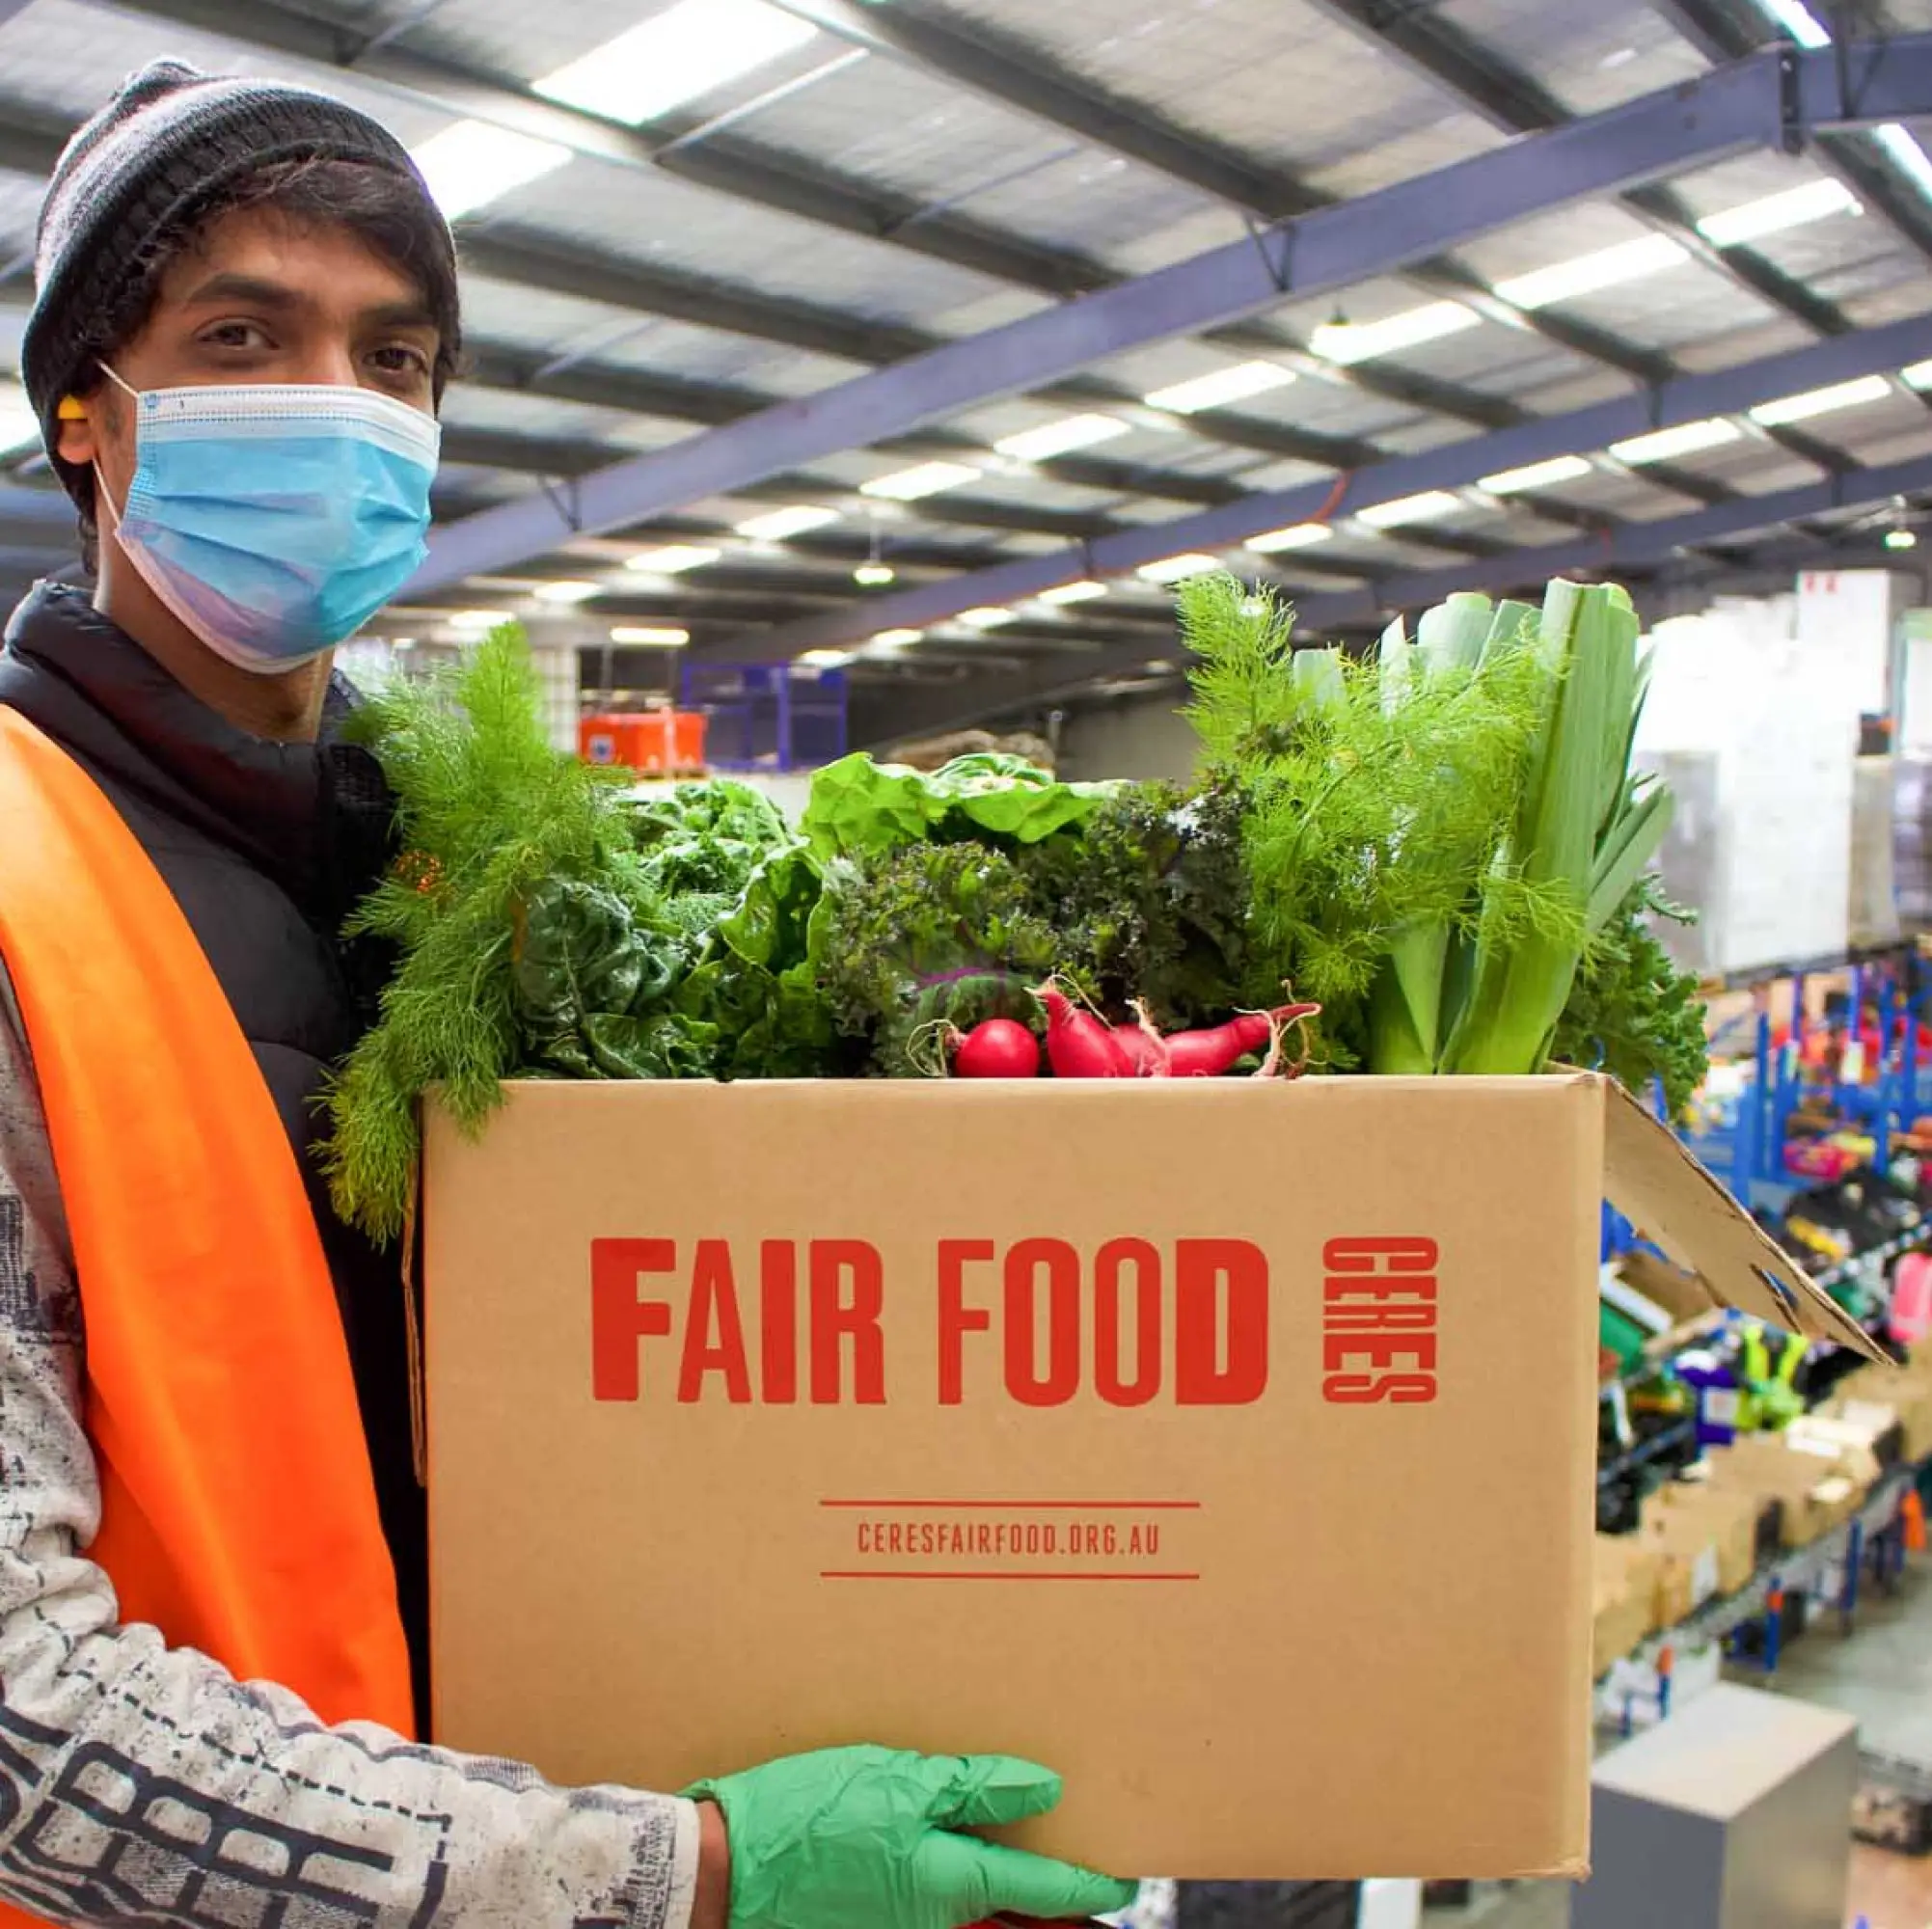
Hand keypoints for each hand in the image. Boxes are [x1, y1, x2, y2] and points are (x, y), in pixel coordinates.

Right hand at [684, 1746, 1136, 1928]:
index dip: (1091, 1883)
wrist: (721, 1868)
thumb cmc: (806, 1816)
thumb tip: (1044, 1787)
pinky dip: (942, 1864)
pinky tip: (933, 1826)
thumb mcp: (897, 1779)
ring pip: (966, 1894)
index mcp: (950, 1881)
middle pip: (1009, 1898)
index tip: (1125, 1879)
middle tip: (1072, 1851)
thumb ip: (974, 1785)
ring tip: (998, 1819)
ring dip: (988, 1865)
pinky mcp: (871, 1916)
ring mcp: (901, 1923)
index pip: (1045, 1889)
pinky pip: (926, 1893)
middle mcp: (934, 1917)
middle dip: (1042, 1879)